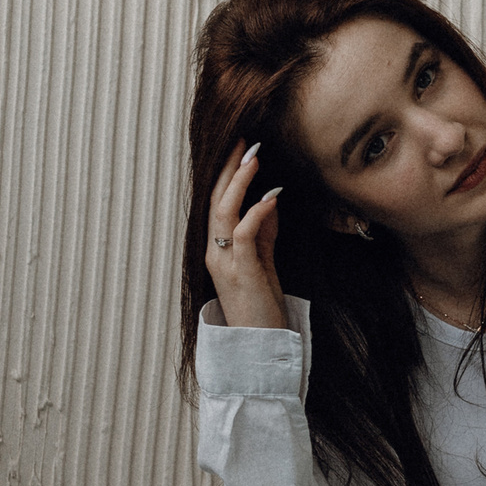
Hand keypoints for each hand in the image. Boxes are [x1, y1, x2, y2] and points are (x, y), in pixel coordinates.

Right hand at [205, 143, 287, 329]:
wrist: (260, 345)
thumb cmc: (262, 306)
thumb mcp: (263, 262)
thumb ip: (263, 232)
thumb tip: (269, 200)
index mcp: (217, 248)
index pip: (218, 202)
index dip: (228, 174)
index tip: (242, 147)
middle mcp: (215, 252)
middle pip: (216, 200)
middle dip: (230, 168)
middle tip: (245, 140)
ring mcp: (226, 262)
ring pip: (224, 212)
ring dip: (240, 182)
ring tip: (255, 158)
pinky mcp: (242, 273)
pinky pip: (244, 234)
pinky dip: (256, 212)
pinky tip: (271, 196)